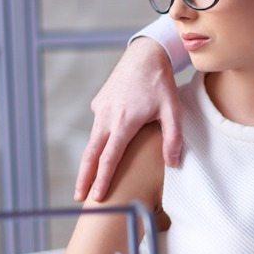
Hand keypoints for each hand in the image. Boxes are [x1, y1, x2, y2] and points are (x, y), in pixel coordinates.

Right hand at [74, 37, 182, 201]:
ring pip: (93, 141)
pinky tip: (105, 147)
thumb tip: (173, 164)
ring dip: (89, 161)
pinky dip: (98, 141)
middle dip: (84, 177)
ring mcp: (100, 109)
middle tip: (80, 198)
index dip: (102, 179)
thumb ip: (173, 138)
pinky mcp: (98, 103)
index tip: (97, 196)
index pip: (110, 158)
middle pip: (91, 154)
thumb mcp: (173, 110)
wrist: (144, 55)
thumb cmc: (161, 84)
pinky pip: (98, 126)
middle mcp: (107, 116)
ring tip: (87, 180)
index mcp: (124, 121)